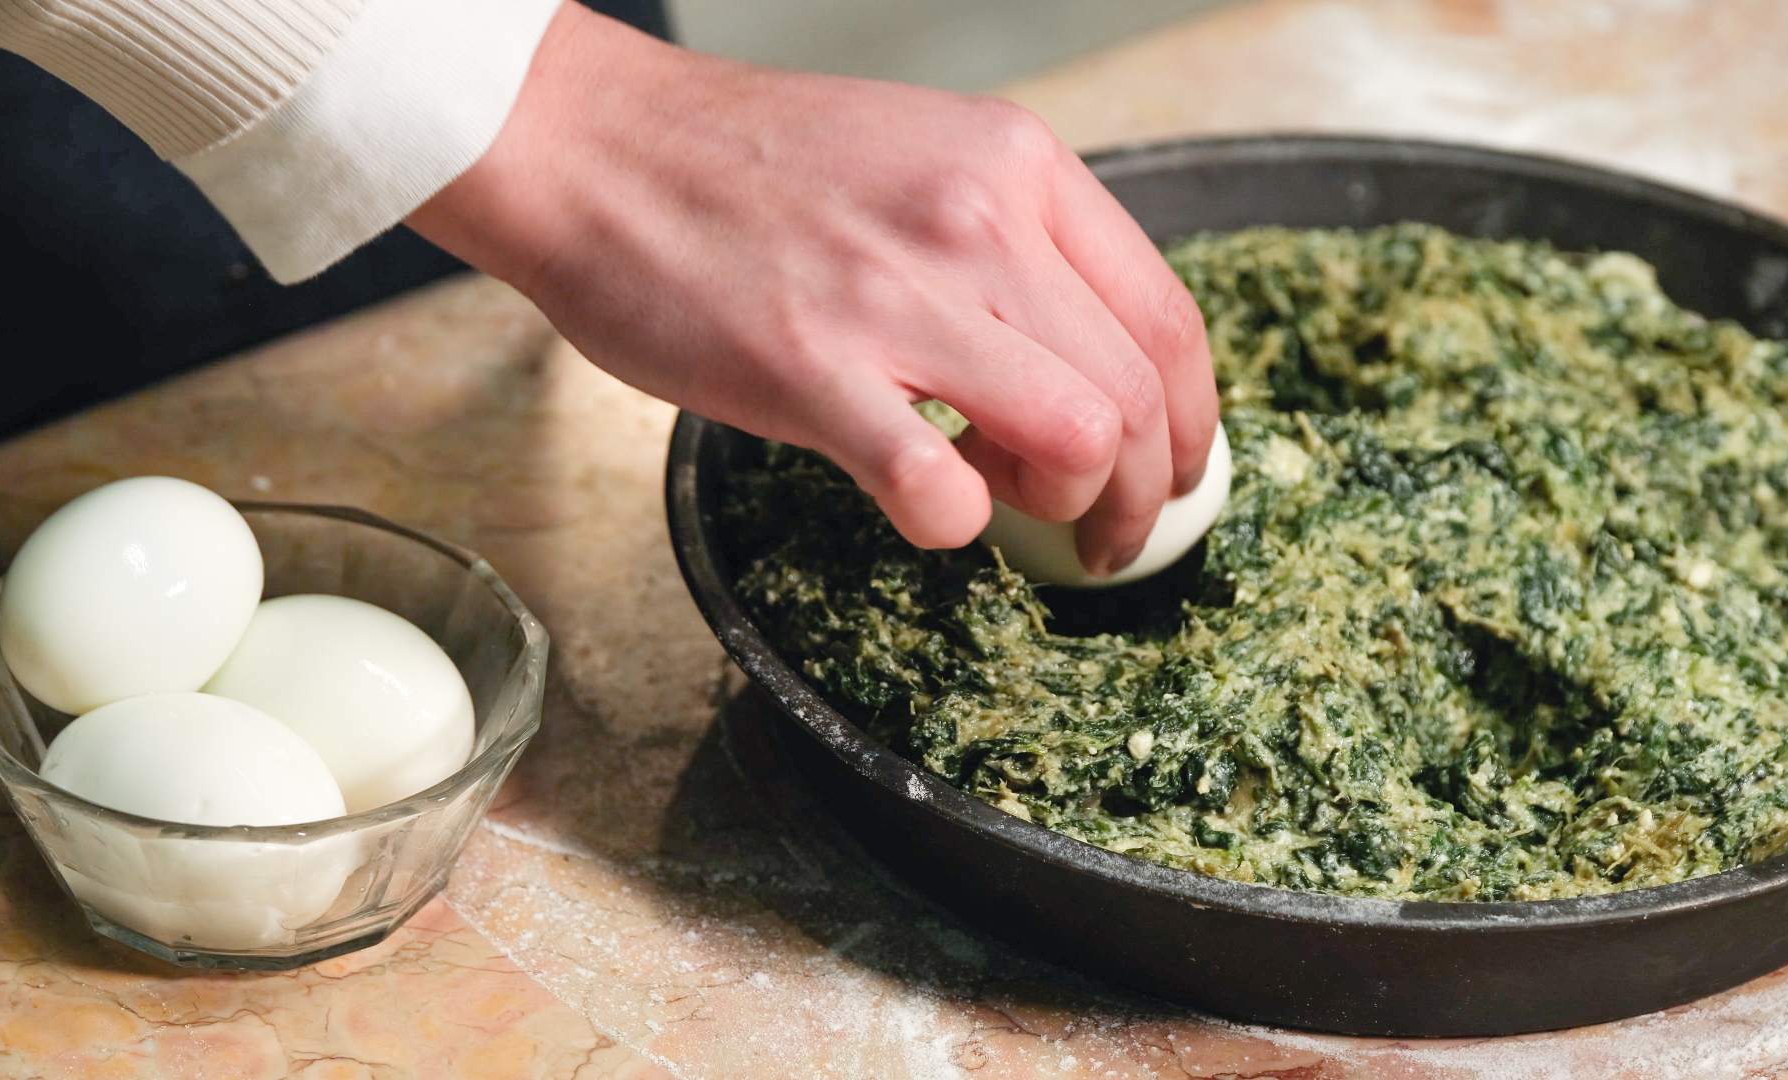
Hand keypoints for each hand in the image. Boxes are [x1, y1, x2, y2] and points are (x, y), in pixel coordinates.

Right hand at [409, 6, 1217, 575]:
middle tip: (1106, 538)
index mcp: (1015, 167)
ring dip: (1069, 509)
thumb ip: (1007, 243)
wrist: (593, 145)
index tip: (1177, 473)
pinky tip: (925, 503)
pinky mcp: (813, 371)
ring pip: (1080, 438)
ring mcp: (898, 298)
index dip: (1194, 422)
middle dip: (1143, 495)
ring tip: (1015, 511)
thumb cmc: (742, 164)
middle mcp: (977, 222)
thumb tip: (1072, 357)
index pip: (1169, 317)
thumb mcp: (917, 156)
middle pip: (1140, 395)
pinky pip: (942, 491)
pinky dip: (956, 522)